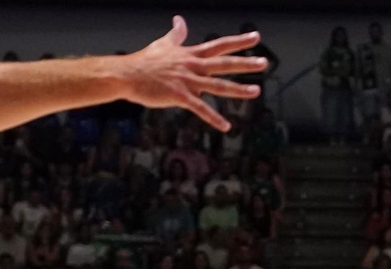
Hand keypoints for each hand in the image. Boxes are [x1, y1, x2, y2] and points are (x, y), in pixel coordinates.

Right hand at [117, 17, 267, 131]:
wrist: (126, 74)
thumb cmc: (144, 61)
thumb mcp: (163, 44)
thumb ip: (176, 35)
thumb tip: (179, 20)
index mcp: (191, 55)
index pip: (219, 45)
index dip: (238, 42)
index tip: (256, 37)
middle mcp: (192, 66)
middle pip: (223, 63)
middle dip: (245, 63)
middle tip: (265, 62)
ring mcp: (187, 81)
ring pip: (218, 85)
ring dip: (238, 90)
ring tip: (256, 91)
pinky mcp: (179, 96)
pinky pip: (200, 109)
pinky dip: (213, 118)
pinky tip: (226, 127)